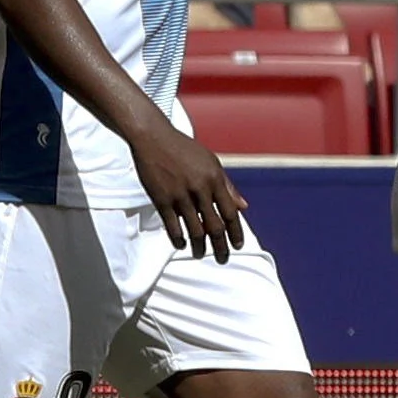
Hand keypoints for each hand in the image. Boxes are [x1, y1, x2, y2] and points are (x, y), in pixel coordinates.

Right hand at [131, 121, 248, 261]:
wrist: (154, 138)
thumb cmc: (184, 149)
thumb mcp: (211, 162)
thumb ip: (227, 186)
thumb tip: (243, 206)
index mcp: (215, 179)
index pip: (230, 213)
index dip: (236, 232)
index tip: (238, 245)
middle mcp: (200, 189)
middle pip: (215, 227)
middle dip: (221, 247)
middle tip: (223, 259)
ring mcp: (180, 195)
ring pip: (194, 231)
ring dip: (199, 247)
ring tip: (201, 254)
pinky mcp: (162, 199)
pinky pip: (173, 226)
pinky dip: (179, 239)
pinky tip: (181, 245)